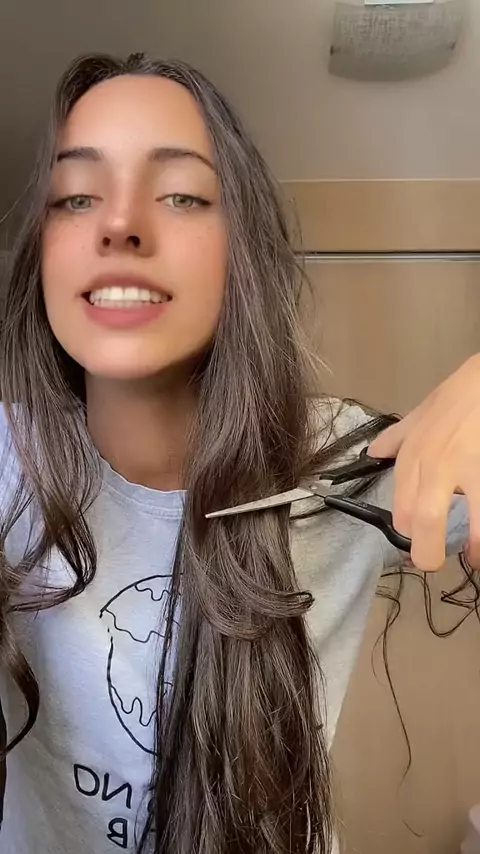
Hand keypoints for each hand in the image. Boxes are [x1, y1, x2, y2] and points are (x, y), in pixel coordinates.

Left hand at [368, 355, 479, 571]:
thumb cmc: (461, 395)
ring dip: (474, 549)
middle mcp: (437, 466)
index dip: (408, 531)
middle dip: (428, 552)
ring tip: (476, 560)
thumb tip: (373, 453)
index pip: (402, 506)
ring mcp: (471, 472)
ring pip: (469, 523)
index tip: (417, 541)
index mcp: (415, 456)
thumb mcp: (422, 412)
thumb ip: (398, 438)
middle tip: (433, 563)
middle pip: (423, 520)